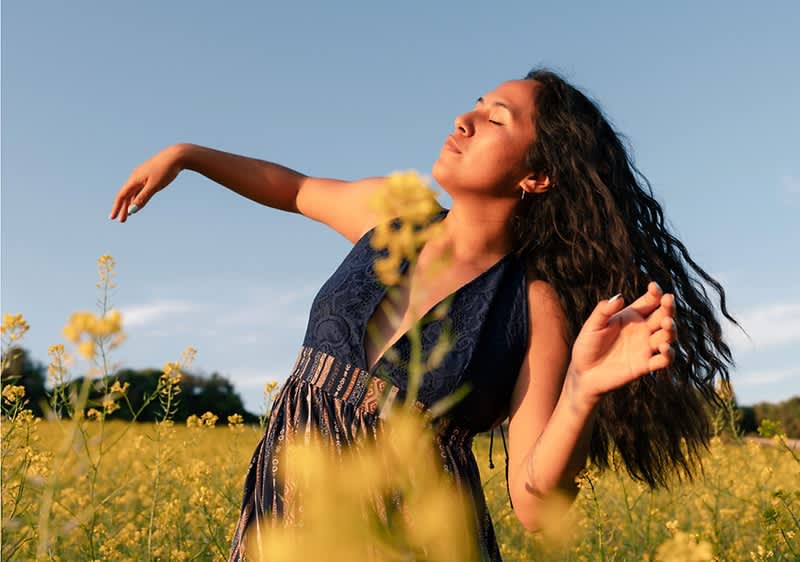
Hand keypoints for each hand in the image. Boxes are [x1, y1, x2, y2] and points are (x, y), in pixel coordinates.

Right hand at [109, 144, 185, 222]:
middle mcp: (135, 176)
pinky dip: (137, 197)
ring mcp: (142, 175)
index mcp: (134, 179)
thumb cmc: (165, 170)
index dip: (116, 207)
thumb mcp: (154, 186)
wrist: (176, 156)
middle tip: (122, 221)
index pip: (121, 195)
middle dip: (123, 208)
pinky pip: (140, 188)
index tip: (113, 218)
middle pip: (126, 195)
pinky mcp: (149, 175)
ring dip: (130, 203)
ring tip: (129, 214)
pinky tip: (138, 202)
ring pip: (133, 192)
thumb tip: (131, 211)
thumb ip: (142, 198)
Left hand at [570, 282, 675, 403]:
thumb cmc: (587, 345)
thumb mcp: (592, 325)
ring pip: (667, 335)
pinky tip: (664, 348)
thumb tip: (619, 297)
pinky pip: (664, 360)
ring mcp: (646, 347)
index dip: (655, 293)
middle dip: (668, 307)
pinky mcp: (646, 365)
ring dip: (671, 329)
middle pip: (663, 315)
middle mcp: (642, 329)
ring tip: (666, 323)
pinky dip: (668, 354)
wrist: (583, 372)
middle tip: (668, 300)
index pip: (649, 301)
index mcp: (631, 316)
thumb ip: (604, 311)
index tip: (654, 287)